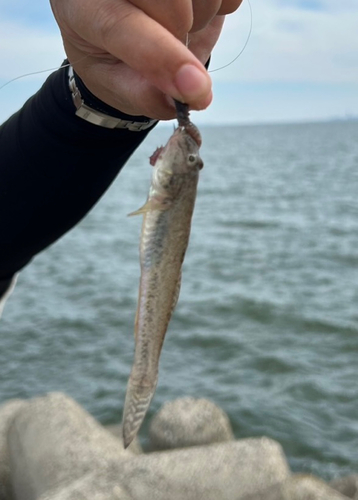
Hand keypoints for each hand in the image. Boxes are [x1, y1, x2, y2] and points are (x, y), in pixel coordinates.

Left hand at [50, 0, 242, 118]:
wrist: (119, 22)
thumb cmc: (109, 54)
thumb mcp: (113, 82)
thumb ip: (142, 95)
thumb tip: (178, 104)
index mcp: (85, 5)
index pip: (124, 26)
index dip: (164, 58)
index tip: (195, 89)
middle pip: (173, 2)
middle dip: (182, 36)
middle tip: (170, 49)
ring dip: (202, 22)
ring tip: (178, 29)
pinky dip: (221, 8)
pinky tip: (195, 12)